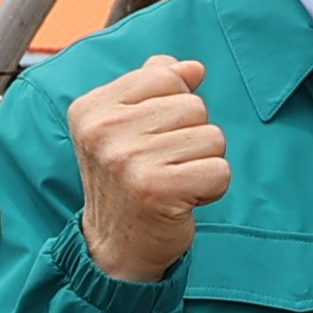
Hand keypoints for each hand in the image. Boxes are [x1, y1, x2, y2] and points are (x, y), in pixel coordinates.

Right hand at [69, 54, 228, 282]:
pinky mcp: (157, 189)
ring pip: (212, 137)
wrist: (117, 245)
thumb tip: (193, 67)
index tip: (154, 136)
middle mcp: (104, 131)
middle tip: (165, 164)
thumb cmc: (128, 180)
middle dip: (193, 136)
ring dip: (204, 163)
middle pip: (194, 106)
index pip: (166, 76)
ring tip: (174, 180)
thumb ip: (155, 88)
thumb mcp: (127, 127)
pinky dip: (212, 188)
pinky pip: (220, 170)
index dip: (176, 106)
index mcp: (92, 108)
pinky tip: (185, 199)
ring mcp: (127, 160)